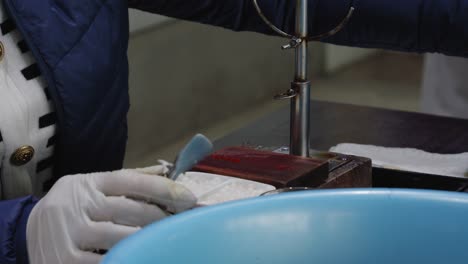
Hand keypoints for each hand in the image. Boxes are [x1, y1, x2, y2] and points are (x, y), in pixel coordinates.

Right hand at [26, 165, 195, 263]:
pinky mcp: (66, 261)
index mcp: (91, 183)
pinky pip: (107, 262)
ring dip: (149, 241)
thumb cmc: (73, 206)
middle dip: (163, 218)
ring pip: (124, 239)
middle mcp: (80, 204)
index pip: (132, 181)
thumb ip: (128, 179)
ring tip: (165, 241)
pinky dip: (128, 259)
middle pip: (133, 211)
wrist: (27, 231)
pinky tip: (141, 256)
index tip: (188, 198)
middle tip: (183, 222)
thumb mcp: (93, 185)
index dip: (164, 189)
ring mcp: (72, 233)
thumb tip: (166, 170)